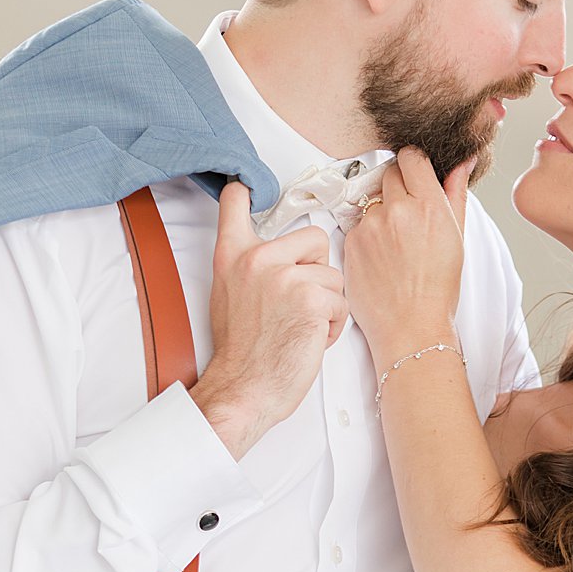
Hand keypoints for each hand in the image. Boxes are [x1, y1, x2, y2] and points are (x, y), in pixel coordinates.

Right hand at [189, 183, 347, 456]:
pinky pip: (341, 302)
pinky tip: (311, 339)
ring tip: (302, 326)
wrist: (245, 389)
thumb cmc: (243, 351)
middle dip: (318, 272)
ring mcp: (284, 277)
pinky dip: (334, 325)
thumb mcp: (231, 294)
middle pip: (316, 239)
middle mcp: (257, 258)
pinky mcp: (310, 298)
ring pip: (334, 275)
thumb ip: (250, 264)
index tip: (246, 182)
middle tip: (297, 304)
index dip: (246, 189)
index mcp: (234, 255)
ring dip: (328, 304)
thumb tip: (280, 250)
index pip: (236, 202)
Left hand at [343, 148, 469, 367]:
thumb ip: (456, 192)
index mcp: (429, 205)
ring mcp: (370, 226)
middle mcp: (398, 210)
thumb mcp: (457, 237)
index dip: (413, 165)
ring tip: (395, 244)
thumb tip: (462, 162)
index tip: (415, 177)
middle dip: (398, 187)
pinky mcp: (351, 243)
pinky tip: (381, 258)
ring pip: (372, 200)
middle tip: (408, 215)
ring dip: (381, 212)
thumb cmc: (438, 288)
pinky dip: (367, 235)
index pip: (411, 156)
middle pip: (389, 173)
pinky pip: (357, 225)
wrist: (411, 327)